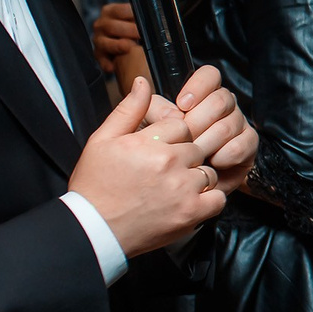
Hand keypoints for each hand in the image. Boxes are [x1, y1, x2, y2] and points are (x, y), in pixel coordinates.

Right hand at [67, 78, 227, 256]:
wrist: (94, 229)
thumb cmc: (95, 185)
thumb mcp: (102, 141)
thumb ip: (128, 110)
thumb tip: (143, 82)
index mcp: (148, 142)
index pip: (182, 125)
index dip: (173, 137)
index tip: (160, 150)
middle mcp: (169, 162)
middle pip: (197, 146)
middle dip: (186, 156)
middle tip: (166, 171)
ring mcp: (183, 188)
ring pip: (208, 170)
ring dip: (197, 177)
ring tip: (174, 187)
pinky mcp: (192, 212)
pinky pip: (218, 197)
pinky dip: (208, 199)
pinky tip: (188, 201)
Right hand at [92, 2, 148, 87]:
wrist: (124, 41)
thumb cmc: (132, 29)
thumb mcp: (136, 20)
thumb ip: (141, 19)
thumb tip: (154, 20)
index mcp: (111, 12)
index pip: (119, 10)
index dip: (132, 15)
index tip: (142, 20)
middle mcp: (102, 24)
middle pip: (111, 26)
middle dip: (127, 30)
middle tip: (140, 34)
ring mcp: (99, 39)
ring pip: (104, 42)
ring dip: (117, 45)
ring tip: (129, 47)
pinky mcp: (98, 53)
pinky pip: (101, 59)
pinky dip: (107, 63)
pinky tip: (114, 66)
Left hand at [159, 65, 257, 193]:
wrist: (179, 183)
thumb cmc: (164, 152)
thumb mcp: (149, 128)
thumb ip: (153, 110)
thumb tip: (173, 112)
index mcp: (202, 94)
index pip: (210, 75)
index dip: (198, 86)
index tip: (182, 104)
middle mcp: (223, 105)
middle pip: (220, 100)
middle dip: (198, 122)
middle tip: (184, 138)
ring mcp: (238, 123)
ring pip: (229, 124)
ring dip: (208, 142)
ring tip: (193, 156)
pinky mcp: (248, 144)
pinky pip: (242, 144)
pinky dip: (224, 155)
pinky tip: (212, 162)